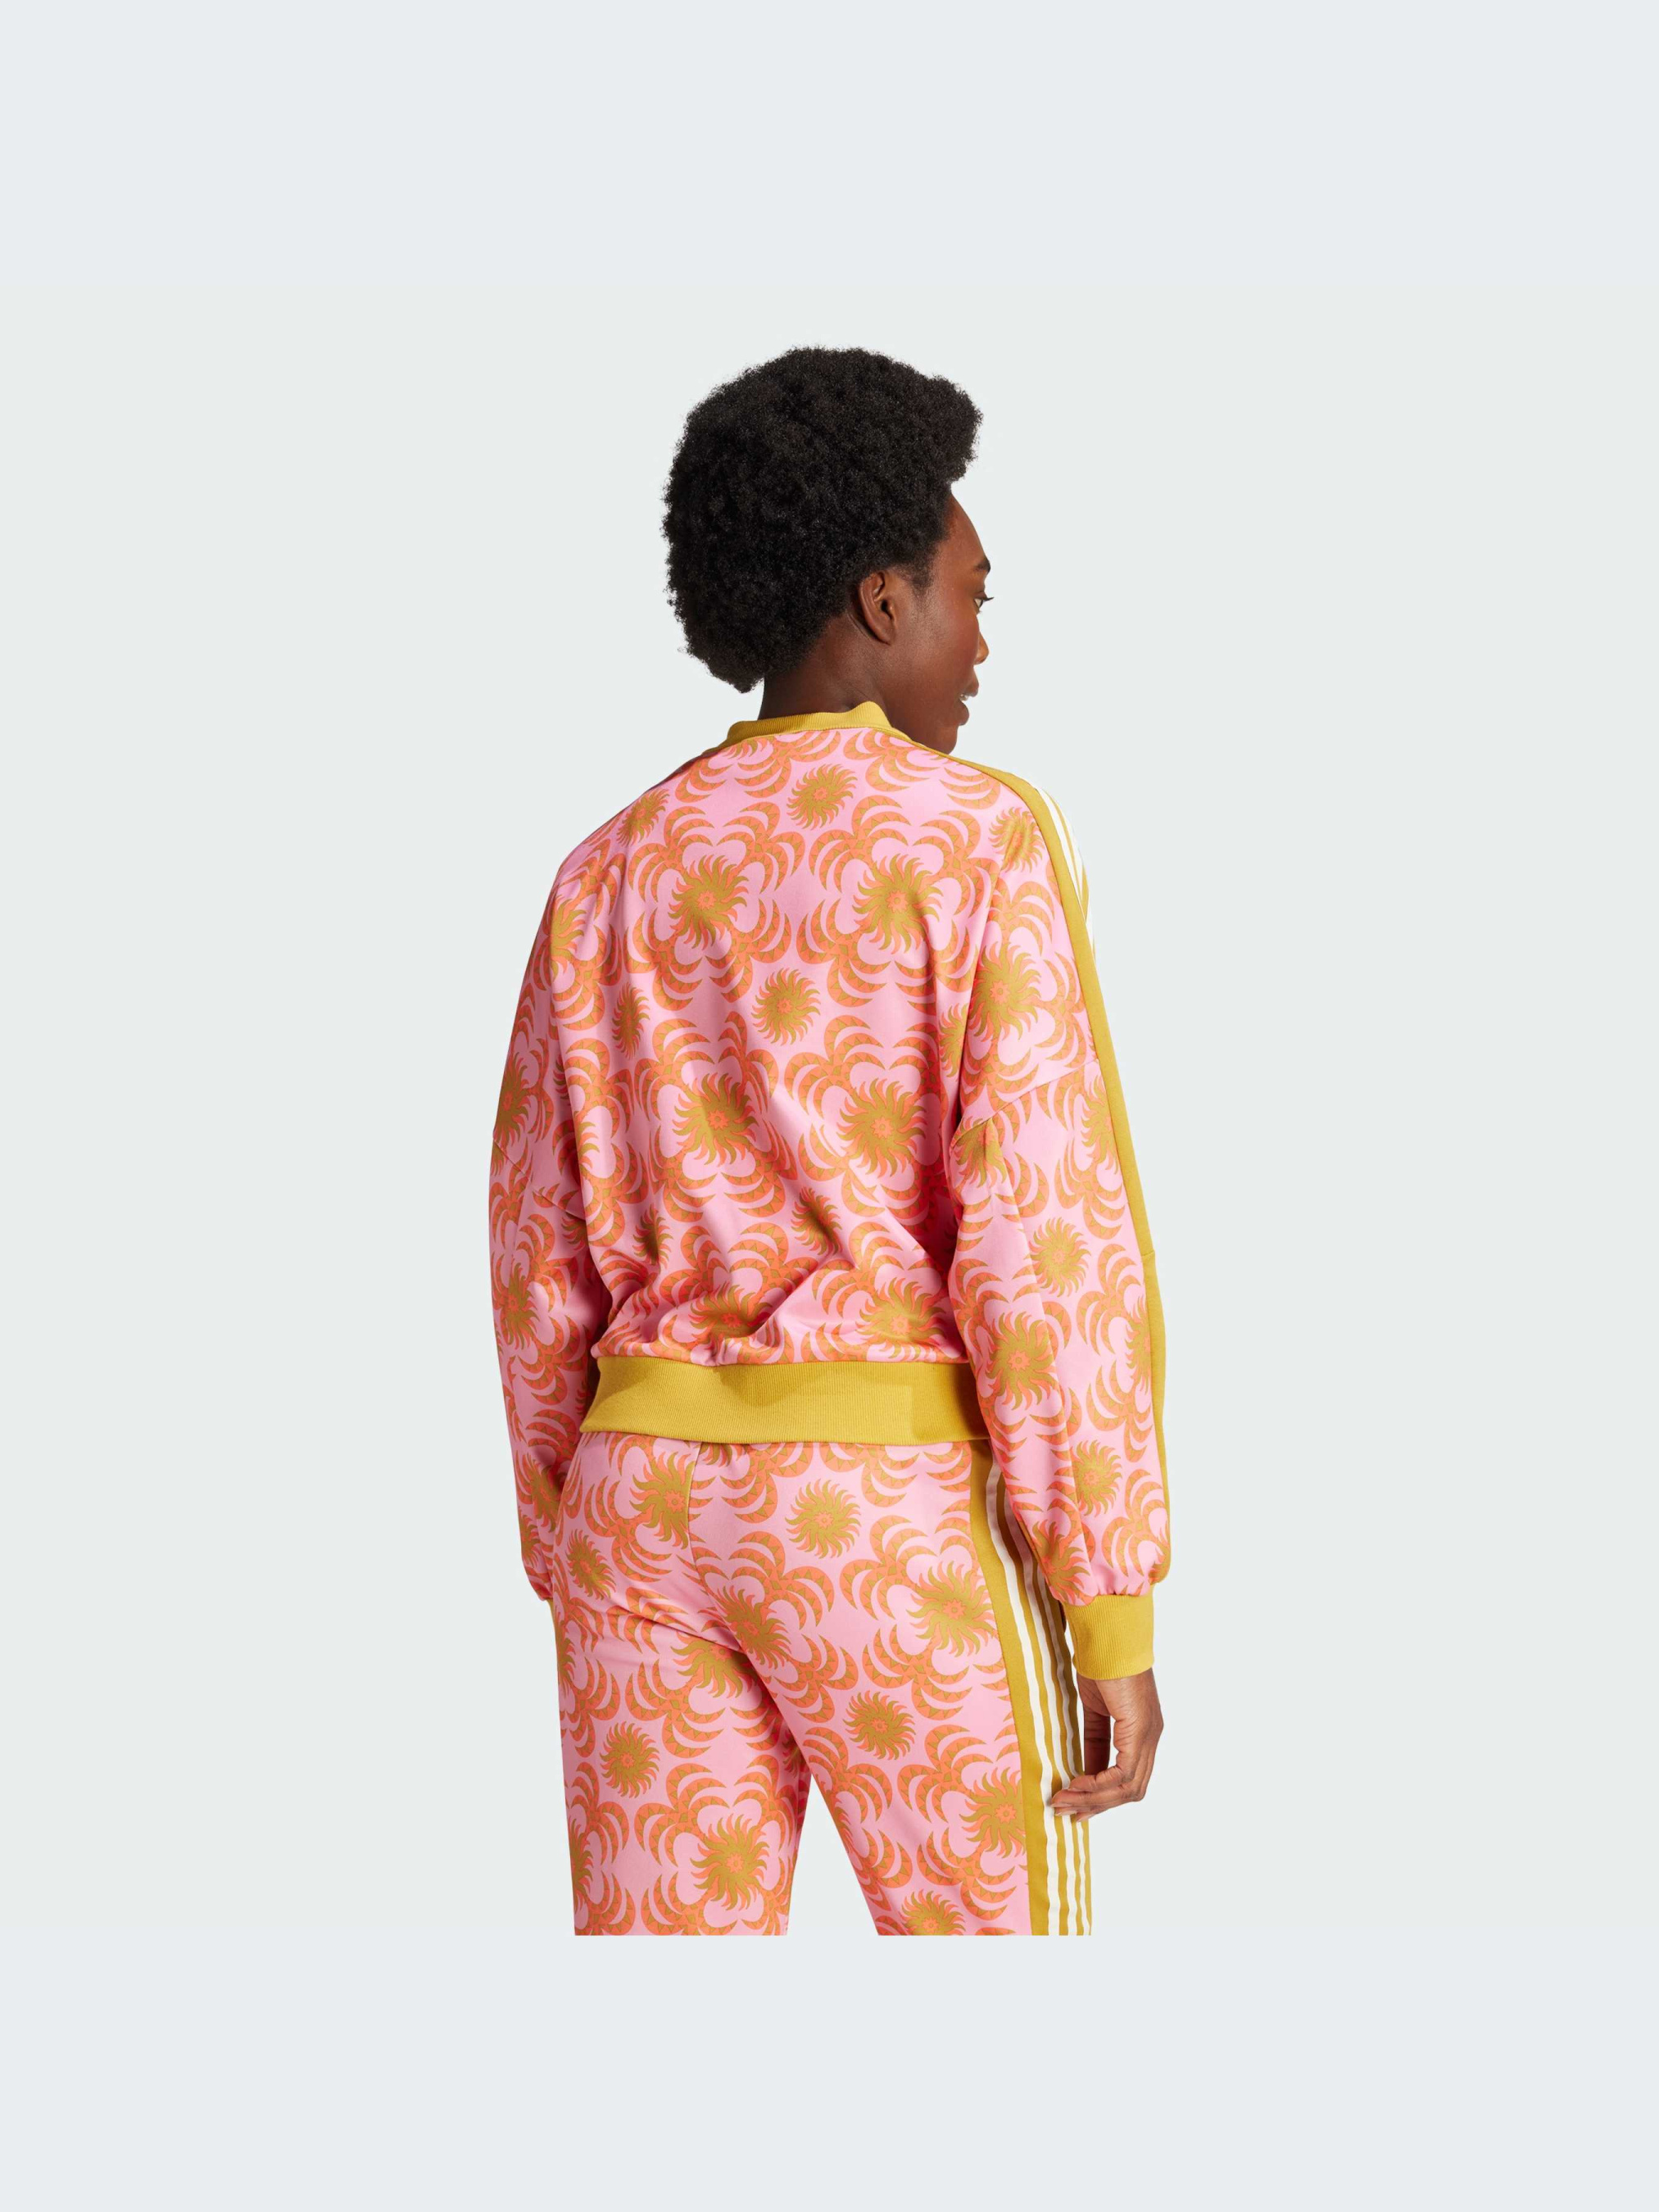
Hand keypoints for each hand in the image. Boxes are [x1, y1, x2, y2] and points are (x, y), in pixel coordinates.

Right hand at [1049, 1668, 1162, 1816]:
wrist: (1107, 1637)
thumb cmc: (1100, 1664)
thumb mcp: (1095, 1710)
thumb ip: (1095, 1741)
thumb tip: (1084, 1772)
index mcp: (1143, 1733)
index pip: (1128, 1779)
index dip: (1103, 1796)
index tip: (1076, 1805)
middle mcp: (1151, 1738)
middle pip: (1130, 1790)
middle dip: (1097, 1805)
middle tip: (1066, 1811)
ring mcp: (1149, 1735)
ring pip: (1128, 1787)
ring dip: (1094, 1800)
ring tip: (1064, 1802)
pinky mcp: (1140, 1730)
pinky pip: (1123, 1773)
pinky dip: (1098, 1784)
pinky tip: (1076, 1785)